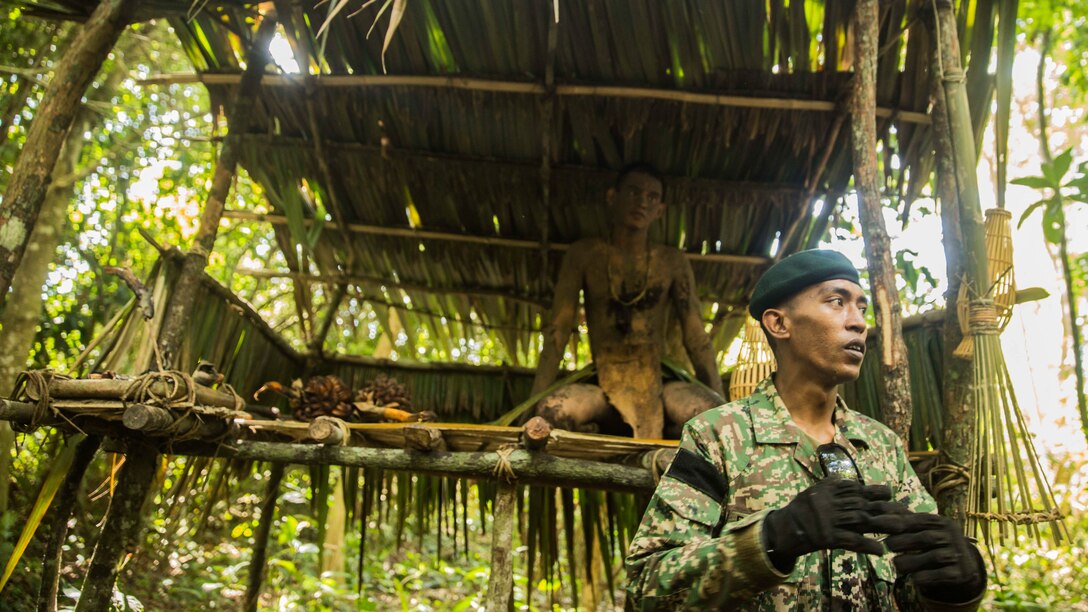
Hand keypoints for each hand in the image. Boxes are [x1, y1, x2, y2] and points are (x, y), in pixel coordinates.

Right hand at [763, 479, 891, 571]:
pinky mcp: (828, 537)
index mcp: (828, 490)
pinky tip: (880, 550)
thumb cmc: (802, 509)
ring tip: (901, 527)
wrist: (784, 528)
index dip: (874, 491)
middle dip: (885, 508)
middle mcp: (831, 503)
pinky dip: (866, 545)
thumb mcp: (816, 491)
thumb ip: (835, 486)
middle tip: (905, 511)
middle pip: (863, 504)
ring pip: (860, 521)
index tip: (889, 494)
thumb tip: (858, 484)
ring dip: (882, 524)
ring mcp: (830, 520)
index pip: (856, 489)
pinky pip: (850, 541)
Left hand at [867, 506, 985, 602]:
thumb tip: (877, 508)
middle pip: (925, 538)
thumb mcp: (923, 529)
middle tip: (888, 545)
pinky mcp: (960, 573)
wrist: (964, 567)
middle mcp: (951, 536)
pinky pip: (942, 575)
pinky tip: (914, 578)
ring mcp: (957, 555)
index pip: (916, 520)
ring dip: (911, 561)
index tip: (875, 522)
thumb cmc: (934, 544)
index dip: (895, 521)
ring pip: (933, 557)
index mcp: (940, 522)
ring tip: (896, 564)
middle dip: (903, 541)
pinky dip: (926, 577)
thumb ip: (903, 520)